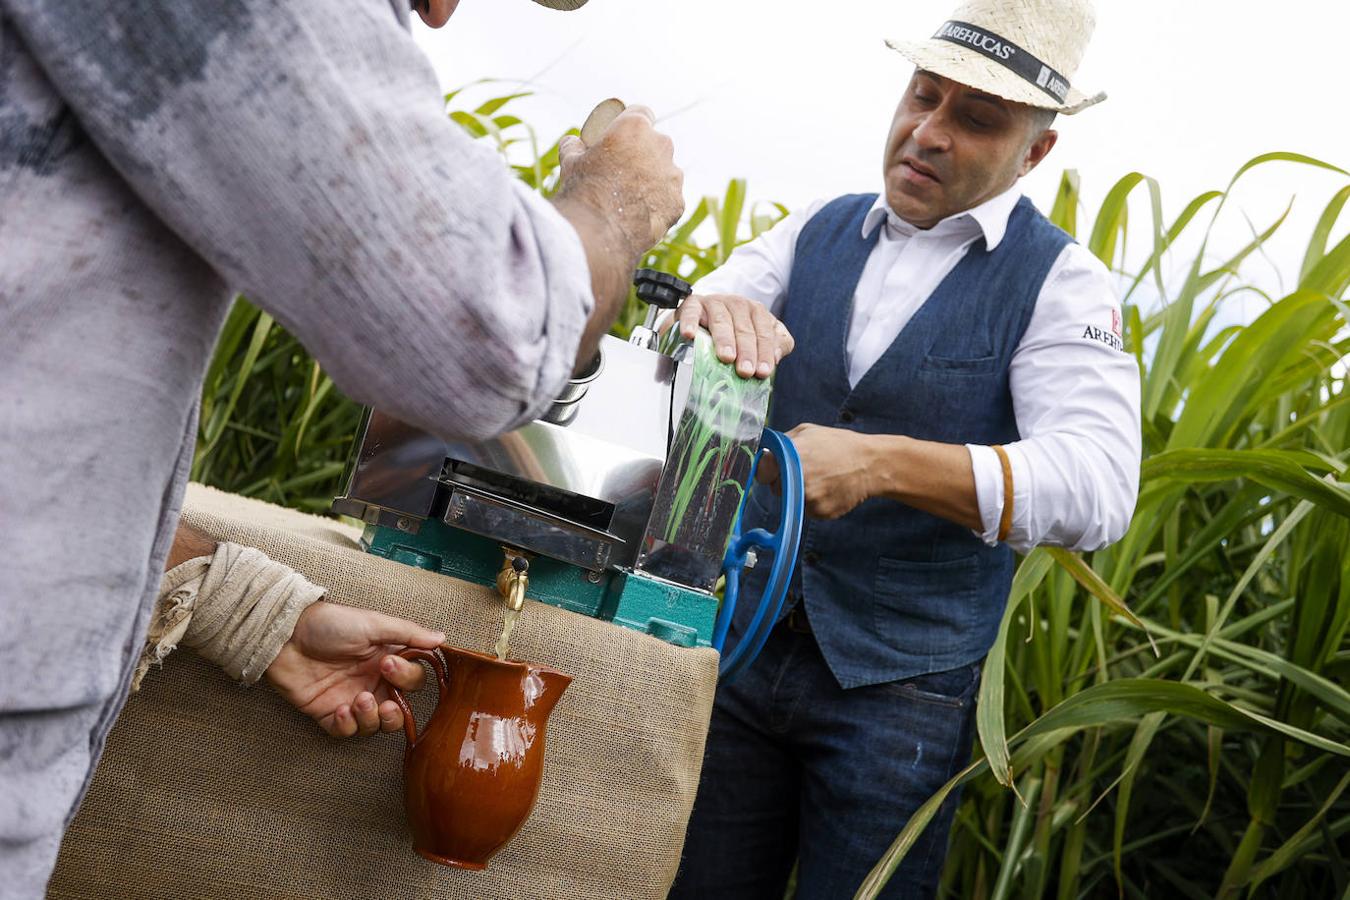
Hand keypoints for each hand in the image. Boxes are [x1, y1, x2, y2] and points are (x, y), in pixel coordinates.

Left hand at [265, 601, 445, 737]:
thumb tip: (442, 639)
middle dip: (394, 713)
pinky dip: (346, 726)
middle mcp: (372, 682)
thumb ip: (407, 633)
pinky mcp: (328, 714)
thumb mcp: (373, 623)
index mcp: (387, 659)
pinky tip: (338, 709)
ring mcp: (351, 699)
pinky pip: (347, 732)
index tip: (387, 665)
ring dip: (370, 718)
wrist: (286, 635)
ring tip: (356, 701)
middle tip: (379, 699)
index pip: (413, 680)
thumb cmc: (329, 624)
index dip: (406, 678)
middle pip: (398, 711)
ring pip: (374, 726)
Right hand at [554, 106, 684, 261]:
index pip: (641, 113)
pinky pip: (669, 200)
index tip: (622, 137)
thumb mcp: (571, 161)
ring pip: (665, 172)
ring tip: (629, 200)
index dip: (631, 124)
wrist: (599, 230)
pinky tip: (639, 216)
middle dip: (643, 154)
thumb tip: (573, 142)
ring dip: (652, 181)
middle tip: (623, 172)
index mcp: (635, 127)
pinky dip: (657, 206)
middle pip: (656, 144)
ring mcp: (673, 175)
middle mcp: (661, 145)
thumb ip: (574, 146)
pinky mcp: (678, 202)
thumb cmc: (583, 190)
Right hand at [672, 294, 794, 378]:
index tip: (763, 372)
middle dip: (746, 350)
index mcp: (756, 311)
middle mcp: (737, 304)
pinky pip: (691, 312)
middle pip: (744, 328)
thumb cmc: (735, 331)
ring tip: (726, 357)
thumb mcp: (759, 336)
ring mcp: (714, 303)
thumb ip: (775, 344)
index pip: (765, 332)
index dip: (765, 352)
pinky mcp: (692, 304)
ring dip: (724, 339)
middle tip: (745, 371)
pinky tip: (689, 335)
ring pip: (721, 320)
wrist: (704, 316)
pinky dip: (689, 322)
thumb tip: (776, 356)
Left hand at [756, 424, 879, 518]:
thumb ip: (782, 441)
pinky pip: (807, 510)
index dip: (766, 470)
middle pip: (775, 488)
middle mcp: (798, 479)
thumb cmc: (839, 445)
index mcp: (792, 455)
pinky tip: (829, 489)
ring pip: (791, 500)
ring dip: (800, 493)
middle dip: (784, 481)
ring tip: (821, 479)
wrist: (870, 465)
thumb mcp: (808, 431)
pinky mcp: (819, 512)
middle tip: (807, 470)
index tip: (773, 469)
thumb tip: (764, 452)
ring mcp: (809, 498)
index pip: (762, 470)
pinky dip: (815, 502)